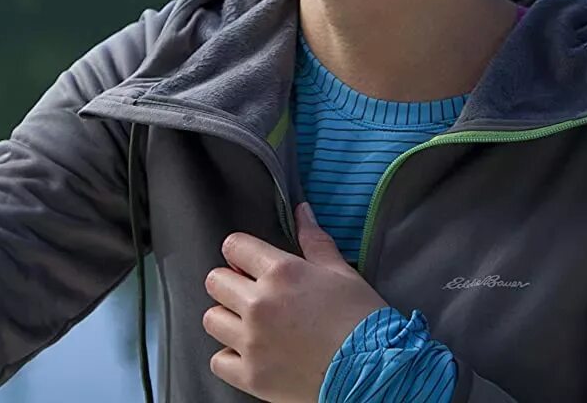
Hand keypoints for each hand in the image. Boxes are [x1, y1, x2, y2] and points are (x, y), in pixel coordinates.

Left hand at [203, 203, 389, 401]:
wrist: (375, 372)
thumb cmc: (362, 320)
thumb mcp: (341, 272)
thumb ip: (314, 240)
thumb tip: (302, 211)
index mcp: (281, 272)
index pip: (234, 246)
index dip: (240, 251)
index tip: (248, 262)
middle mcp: (260, 304)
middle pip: (215, 281)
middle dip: (230, 283)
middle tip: (251, 294)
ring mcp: (252, 342)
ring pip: (211, 319)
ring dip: (228, 319)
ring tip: (250, 324)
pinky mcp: (251, 376)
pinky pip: (218, 360)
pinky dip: (230, 357)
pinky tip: (252, 353)